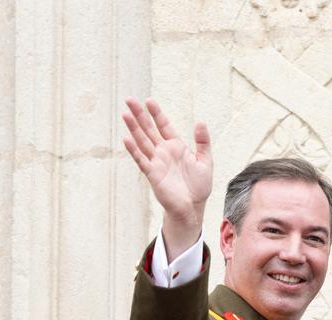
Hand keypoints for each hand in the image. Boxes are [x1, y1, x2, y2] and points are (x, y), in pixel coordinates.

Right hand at [123, 98, 212, 255]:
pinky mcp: (153, 174)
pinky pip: (142, 160)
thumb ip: (203, 142)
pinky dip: (134, 150)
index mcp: (176, 146)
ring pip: (143, 142)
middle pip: (149, 130)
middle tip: (129, 100)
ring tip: (125, 114)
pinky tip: (127, 139)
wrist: (192, 207)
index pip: (164, 125)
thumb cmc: (199, 187)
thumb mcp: (205, 161)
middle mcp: (164, 152)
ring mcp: (157, 162)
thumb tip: (200, 122)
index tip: (149, 101)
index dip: (156, 113)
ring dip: (134, 129)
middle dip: (140, 115)